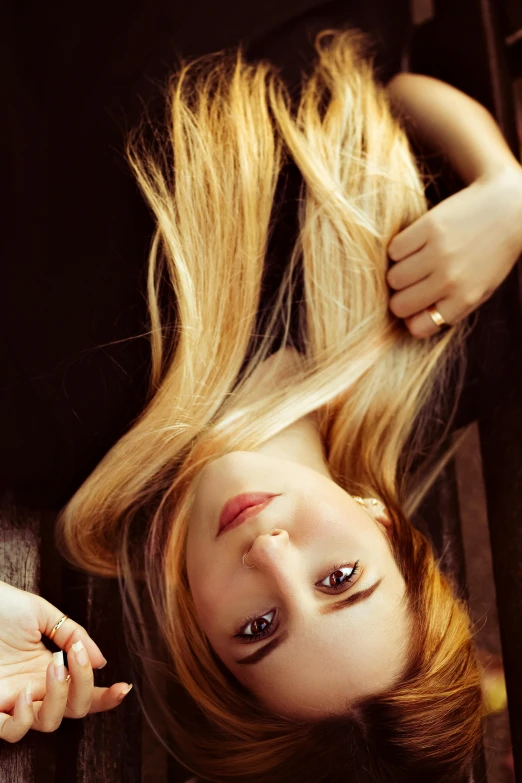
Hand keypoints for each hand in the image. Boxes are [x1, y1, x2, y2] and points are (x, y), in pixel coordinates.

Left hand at [0, 580, 131, 742]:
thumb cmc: (2, 607)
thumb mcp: (44, 614)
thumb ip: (73, 634)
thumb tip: (101, 662)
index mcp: (50, 667)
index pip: (84, 691)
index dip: (106, 696)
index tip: (123, 687)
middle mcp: (35, 687)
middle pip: (74, 709)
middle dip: (83, 685)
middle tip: (73, 655)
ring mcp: (13, 699)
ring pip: (48, 723)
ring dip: (58, 696)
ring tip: (52, 664)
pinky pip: (11, 731)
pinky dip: (22, 717)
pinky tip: (23, 692)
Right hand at [386, 165, 521, 337]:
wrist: (508, 208)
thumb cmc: (492, 254)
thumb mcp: (481, 289)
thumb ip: (450, 309)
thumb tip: (410, 321)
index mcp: (465, 298)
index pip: (418, 327)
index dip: (413, 317)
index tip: (416, 306)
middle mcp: (451, 279)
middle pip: (400, 305)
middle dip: (401, 297)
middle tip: (411, 284)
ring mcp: (439, 252)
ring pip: (393, 278)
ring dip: (398, 272)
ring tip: (413, 263)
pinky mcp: (429, 226)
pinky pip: (394, 250)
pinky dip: (399, 249)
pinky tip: (414, 244)